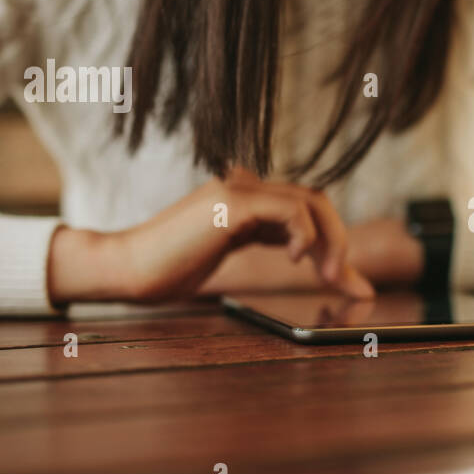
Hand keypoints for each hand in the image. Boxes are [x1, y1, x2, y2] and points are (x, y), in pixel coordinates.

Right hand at [47, 168, 373, 303]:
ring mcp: (238, 190)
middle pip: (315, 201)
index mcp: (247, 202)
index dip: (332, 243)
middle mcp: (245, 188)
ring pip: (310, 200)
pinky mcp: (232, 203)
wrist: (124, 268)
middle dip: (339, 240)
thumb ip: (274, 255)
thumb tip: (315, 274)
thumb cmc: (168, 270)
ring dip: (331, 239)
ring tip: (330, 275)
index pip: (305, 212)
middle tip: (344, 281)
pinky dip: (304, 232)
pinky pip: (290, 207)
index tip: (349, 284)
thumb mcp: (233, 262)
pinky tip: (295, 257)